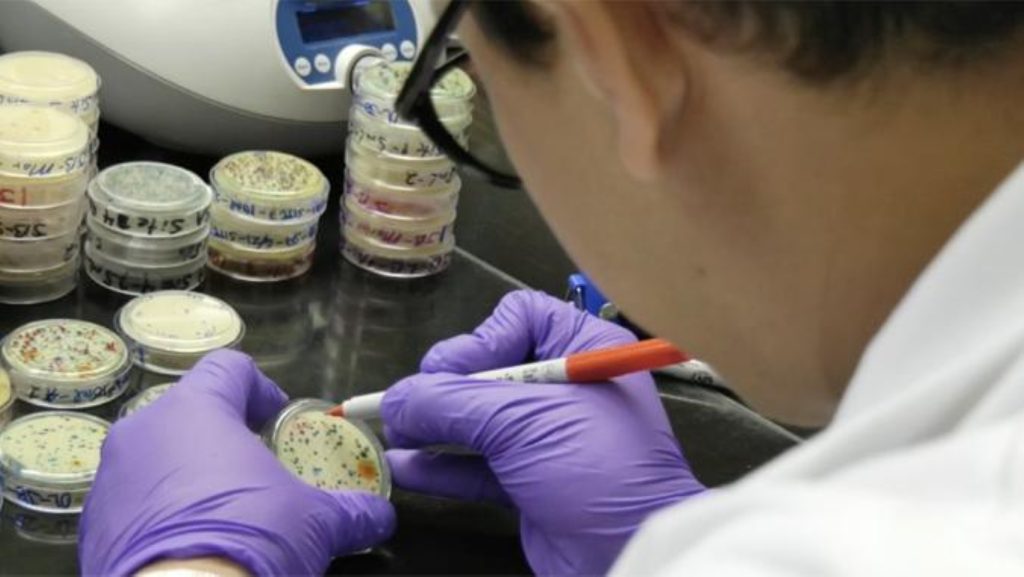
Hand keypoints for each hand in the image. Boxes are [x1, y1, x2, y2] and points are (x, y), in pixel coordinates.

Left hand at [80, 350, 395, 575]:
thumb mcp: (316, 524)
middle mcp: (144, 431)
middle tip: (255, 469)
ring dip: (190, 474)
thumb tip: (380, 517)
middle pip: (190, 411)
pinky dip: (161, 513)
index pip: (230, 368)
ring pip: (157, 456)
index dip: (261, 388)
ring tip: (224, 512)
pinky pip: (133, 502)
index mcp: (197, 410)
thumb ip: (352, 511)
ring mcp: (111, 478)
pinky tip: (190, 544)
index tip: (278, 419)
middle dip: (224, 435)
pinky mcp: (94, 524)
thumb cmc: (250, 540)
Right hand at [382, 290, 704, 574]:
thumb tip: (395, 399)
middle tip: (414, 404)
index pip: (520, 316)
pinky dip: (441, 465)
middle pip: (490, 366)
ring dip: (434, 424)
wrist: (630, 551)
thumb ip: (450, 402)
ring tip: (395, 433)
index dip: (482, 337)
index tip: (459, 371)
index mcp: (584, 350)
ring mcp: (548, 437)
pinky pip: (477, 465)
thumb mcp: (520, 420)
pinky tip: (405, 466)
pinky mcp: (532, 482)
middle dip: (446, 384)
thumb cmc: (593, 464)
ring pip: (479, 419)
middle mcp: (567, 387)